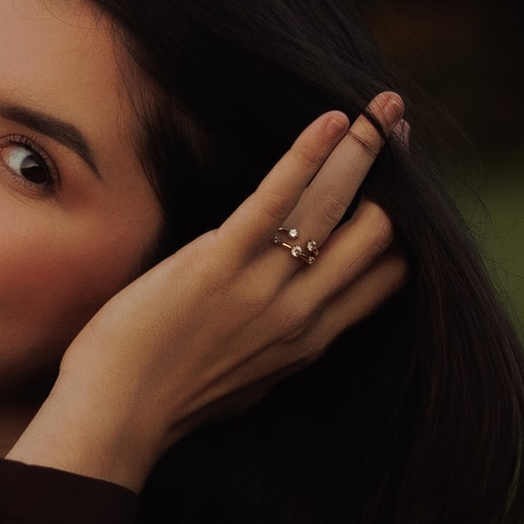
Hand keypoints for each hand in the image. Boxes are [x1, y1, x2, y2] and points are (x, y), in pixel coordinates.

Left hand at [7, 96, 409, 492]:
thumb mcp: (247, 380)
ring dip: (367, 148)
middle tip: (396, 128)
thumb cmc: (169, 401)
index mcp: (310, 341)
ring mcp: (263, 288)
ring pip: (340, 205)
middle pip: (378, 234)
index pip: (389, 277)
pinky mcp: (219, 264)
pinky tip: (332, 117)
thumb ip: (280, 346)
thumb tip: (298, 325)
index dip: (406, 228)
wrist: (116, 417)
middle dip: (394, 176)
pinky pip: (277, 197)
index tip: (405, 186)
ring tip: (383, 106)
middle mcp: (301, 314)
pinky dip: (309, 153)